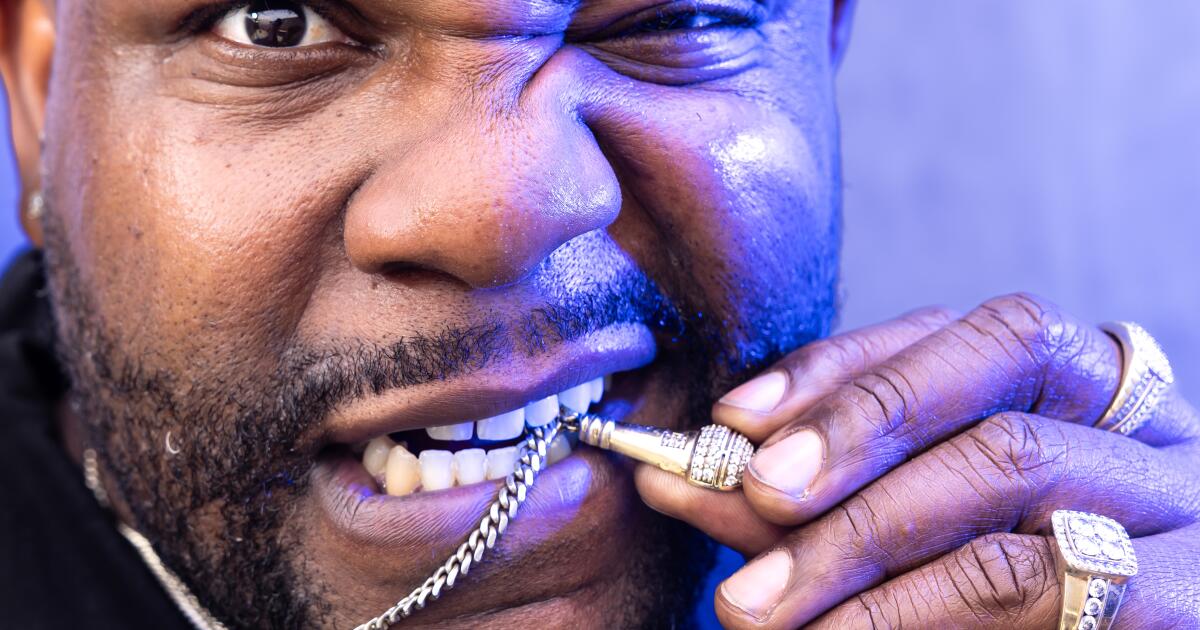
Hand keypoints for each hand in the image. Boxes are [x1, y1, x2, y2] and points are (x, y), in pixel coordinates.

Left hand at [636, 294, 1199, 627]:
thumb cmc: (994, 605)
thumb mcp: (904, 528)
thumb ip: (819, 501)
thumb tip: (686, 471)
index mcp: (1089, 395)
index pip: (972, 337)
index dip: (847, 371)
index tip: (735, 416)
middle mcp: (1146, 437)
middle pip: (993, 391)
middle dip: (850, 441)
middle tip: (746, 495)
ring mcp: (1182, 516)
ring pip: (1010, 474)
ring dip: (857, 540)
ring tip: (753, 604)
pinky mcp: (1184, 603)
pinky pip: (1032, 586)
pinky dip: (911, 611)